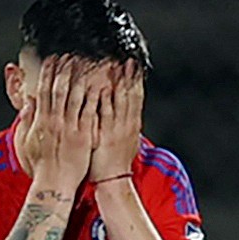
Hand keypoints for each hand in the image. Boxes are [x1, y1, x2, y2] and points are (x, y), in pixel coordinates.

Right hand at [18, 54, 98, 194]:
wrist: (54, 182)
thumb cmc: (39, 165)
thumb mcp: (25, 141)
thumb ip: (27, 121)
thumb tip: (28, 103)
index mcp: (41, 121)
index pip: (44, 91)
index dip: (48, 73)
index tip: (52, 59)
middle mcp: (55, 121)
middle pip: (60, 90)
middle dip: (65, 70)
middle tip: (71, 55)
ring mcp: (70, 127)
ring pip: (76, 97)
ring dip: (82, 78)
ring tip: (87, 64)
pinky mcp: (84, 135)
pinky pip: (90, 112)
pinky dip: (95, 98)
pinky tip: (101, 85)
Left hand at [88, 58, 143, 181]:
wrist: (112, 180)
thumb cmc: (113, 161)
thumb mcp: (123, 139)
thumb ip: (121, 123)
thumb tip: (119, 109)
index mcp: (132, 124)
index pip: (136, 97)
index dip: (135, 80)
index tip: (134, 64)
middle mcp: (126, 124)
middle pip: (130, 95)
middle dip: (129, 77)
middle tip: (127, 59)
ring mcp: (116, 129)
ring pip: (119, 101)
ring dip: (117, 83)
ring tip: (115, 65)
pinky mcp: (105, 135)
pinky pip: (105, 114)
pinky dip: (105, 101)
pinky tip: (102, 87)